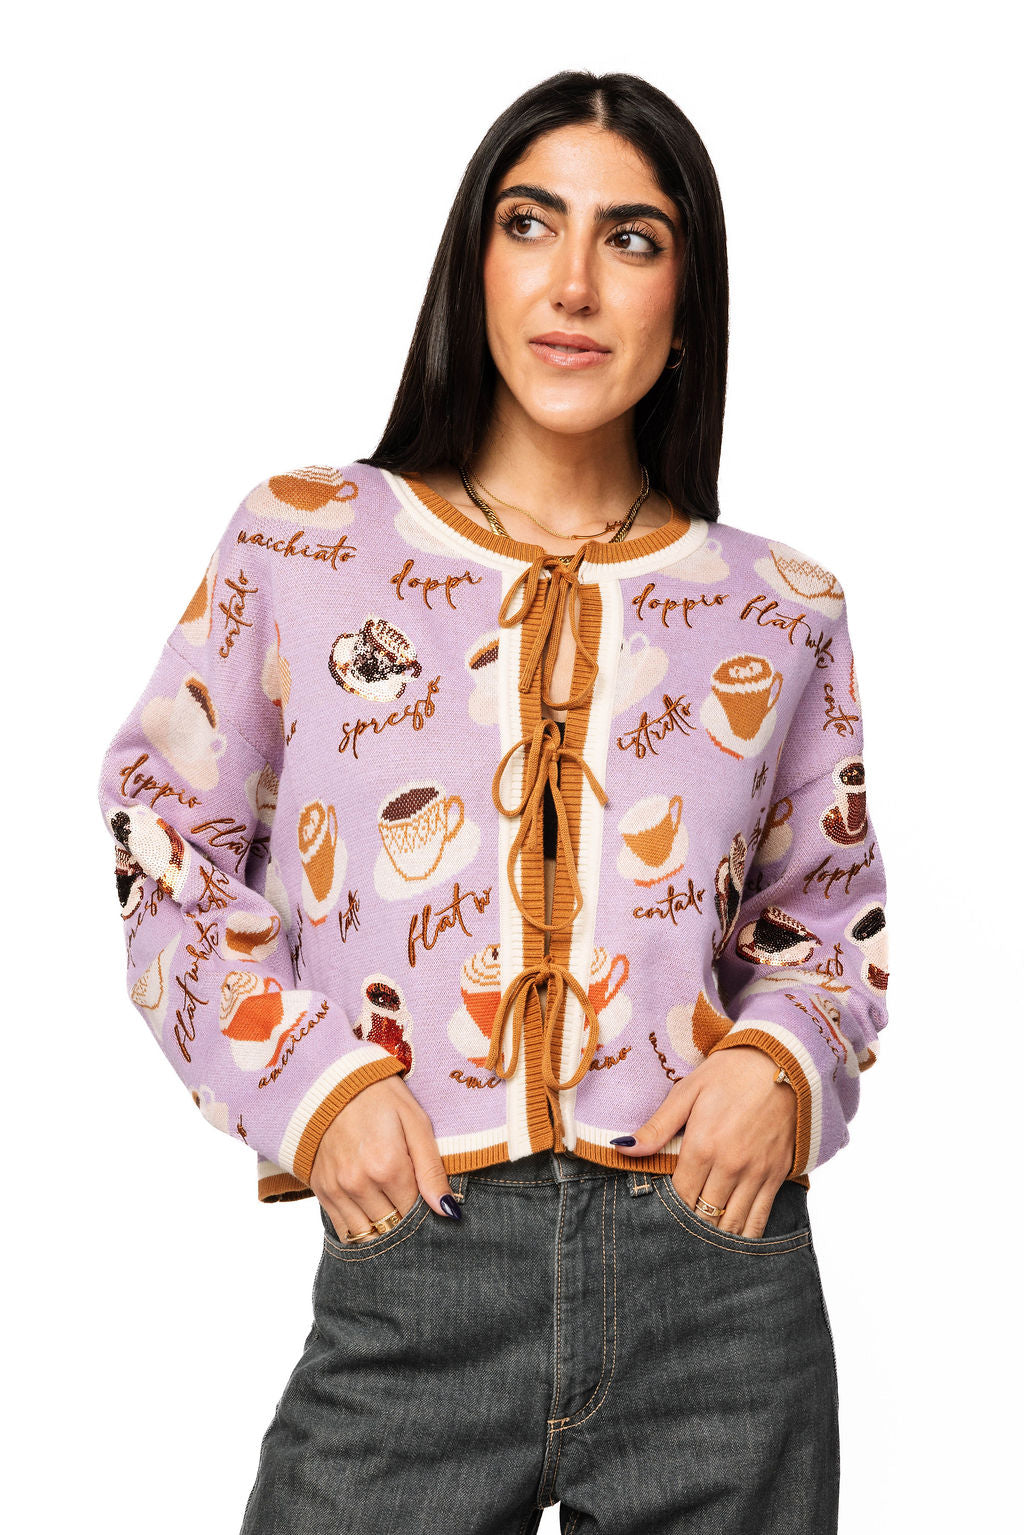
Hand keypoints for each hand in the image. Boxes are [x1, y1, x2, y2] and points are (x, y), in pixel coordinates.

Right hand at [309, 1075, 459, 1240]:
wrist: (330, 1082)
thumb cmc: (379, 1097)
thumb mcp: (415, 1122)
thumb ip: (431, 1170)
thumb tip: (448, 1211)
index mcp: (388, 1166)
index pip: (414, 1212)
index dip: (425, 1208)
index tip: (426, 1194)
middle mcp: (359, 1183)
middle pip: (392, 1226)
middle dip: (405, 1219)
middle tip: (409, 1197)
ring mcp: (336, 1188)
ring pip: (367, 1234)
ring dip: (383, 1228)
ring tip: (390, 1205)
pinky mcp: (320, 1190)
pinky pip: (343, 1229)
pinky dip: (359, 1228)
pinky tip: (369, 1211)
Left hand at [616, 1046, 797, 1238]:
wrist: (784, 1063)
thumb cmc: (730, 1073)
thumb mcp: (688, 1091)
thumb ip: (657, 1127)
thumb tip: (622, 1147)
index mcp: (703, 1145)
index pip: (679, 1196)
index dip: (667, 1208)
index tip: (658, 1211)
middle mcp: (731, 1166)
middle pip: (703, 1216)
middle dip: (688, 1226)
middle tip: (675, 1231)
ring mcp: (757, 1174)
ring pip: (731, 1224)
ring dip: (714, 1236)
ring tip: (699, 1239)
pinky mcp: (777, 1176)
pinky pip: (760, 1219)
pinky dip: (744, 1235)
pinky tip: (731, 1239)